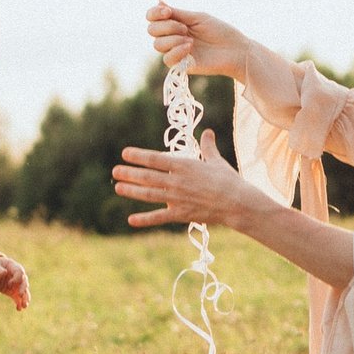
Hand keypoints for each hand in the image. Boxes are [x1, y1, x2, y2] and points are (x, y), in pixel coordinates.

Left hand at [0, 254, 30, 309]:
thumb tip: (4, 272)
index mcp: (15, 268)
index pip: (20, 273)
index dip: (16, 278)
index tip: (9, 283)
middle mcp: (20, 277)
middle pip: (24, 283)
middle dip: (23, 289)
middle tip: (20, 295)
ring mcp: (18, 286)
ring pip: (25, 292)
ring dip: (25, 299)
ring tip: (24, 306)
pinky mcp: (15, 293)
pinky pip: (19, 299)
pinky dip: (19, 304)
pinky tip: (18, 309)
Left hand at [111, 130, 261, 228]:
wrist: (238, 203)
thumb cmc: (228, 180)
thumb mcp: (216, 161)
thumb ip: (208, 147)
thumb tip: (208, 132)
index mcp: (184, 165)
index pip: (156, 158)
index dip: (139, 155)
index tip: (125, 153)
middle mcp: (177, 181)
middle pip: (148, 177)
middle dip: (130, 174)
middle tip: (115, 171)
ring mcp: (178, 198)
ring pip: (149, 194)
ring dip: (132, 191)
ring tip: (118, 188)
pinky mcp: (181, 214)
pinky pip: (159, 217)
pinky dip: (145, 220)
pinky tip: (131, 220)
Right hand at [146, 3, 251, 79]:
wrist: (235, 50)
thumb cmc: (220, 31)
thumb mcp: (198, 18)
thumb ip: (178, 13)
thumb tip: (159, 2)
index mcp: (176, 23)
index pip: (153, 18)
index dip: (154, 13)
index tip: (168, 11)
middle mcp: (172, 36)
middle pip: (152, 30)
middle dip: (166, 26)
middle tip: (185, 28)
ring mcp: (175, 51)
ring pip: (157, 45)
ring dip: (172, 39)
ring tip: (190, 39)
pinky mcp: (180, 65)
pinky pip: (167, 59)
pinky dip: (177, 51)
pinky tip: (190, 47)